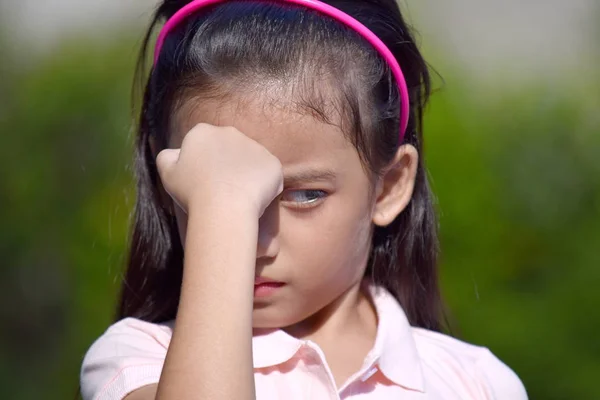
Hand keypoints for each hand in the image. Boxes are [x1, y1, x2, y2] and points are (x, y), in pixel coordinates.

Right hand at [156, 123, 283, 216]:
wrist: (224, 207)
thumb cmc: (193, 192)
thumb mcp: (167, 173)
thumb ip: (167, 157)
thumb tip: (176, 152)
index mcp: (203, 132)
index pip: (203, 144)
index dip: (204, 163)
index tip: (202, 181)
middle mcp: (230, 132)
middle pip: (229, 148)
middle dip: (227, 164)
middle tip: (221, 189)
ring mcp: (254, 146)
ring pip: (250, 161)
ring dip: (245, 174)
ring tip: (238, 196)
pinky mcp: (273, 162)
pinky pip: (268, 174)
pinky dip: (263, 186)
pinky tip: (253, 199)